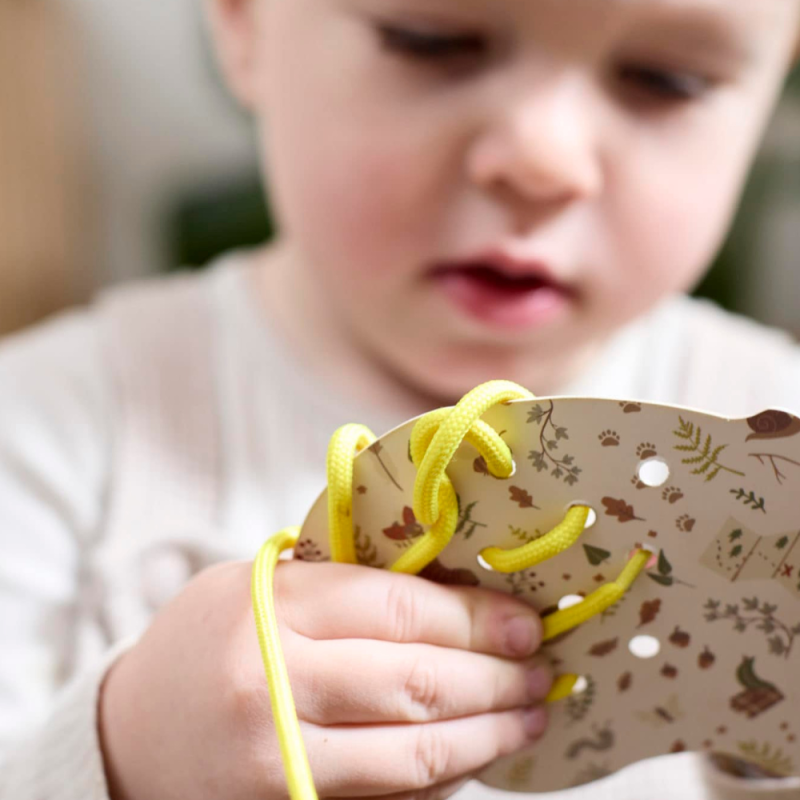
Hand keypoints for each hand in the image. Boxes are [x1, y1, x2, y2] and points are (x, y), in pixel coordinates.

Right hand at [99, 560, 551, 799]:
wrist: (133, 731)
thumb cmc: (210, 639)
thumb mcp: (264, 585)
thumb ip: (347, 587)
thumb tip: (456, 594)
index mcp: (273, 608)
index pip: (401, 610)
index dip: (475, 618)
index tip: (523, 621)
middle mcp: (275, 685)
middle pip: (419, 683)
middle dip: (497, 676)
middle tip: (541, 667)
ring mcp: (281, 760)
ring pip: (415, 752)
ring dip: (488, 734)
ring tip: (529, 714)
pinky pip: (391, 796)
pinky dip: (445, 775)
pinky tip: (475, 753)